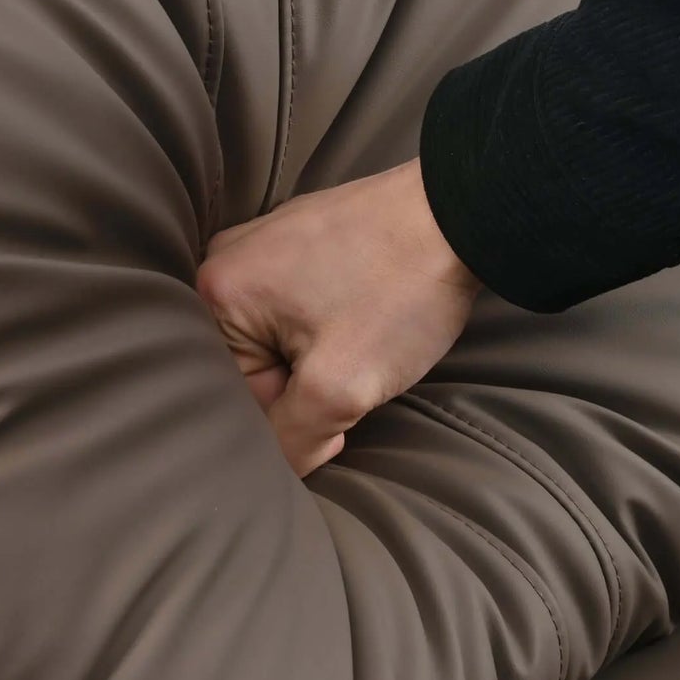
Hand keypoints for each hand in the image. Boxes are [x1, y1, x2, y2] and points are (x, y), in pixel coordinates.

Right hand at [197, 158, 483, 476]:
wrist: (464, 213)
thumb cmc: (400, 290)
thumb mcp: (339, 387)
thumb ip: (291, 441)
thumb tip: (273, 467)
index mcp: (214, 292)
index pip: (235, 396)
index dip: (291, 419)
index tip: (340, 411)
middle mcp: (226, 259)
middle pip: (253, 366)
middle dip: (305, 387)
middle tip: (360, 371)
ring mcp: (265, 242)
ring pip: (279, 340)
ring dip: (321, 358)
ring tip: (368, 334)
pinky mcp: (302, 237)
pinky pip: (298, 306)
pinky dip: (332, 325)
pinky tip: (368, 313)